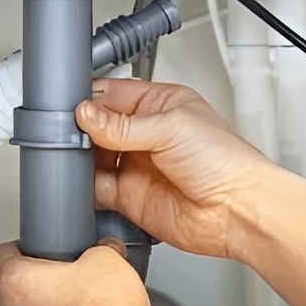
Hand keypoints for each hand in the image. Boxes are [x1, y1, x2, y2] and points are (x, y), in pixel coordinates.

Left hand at [0, 238, 155, 305]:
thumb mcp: (104, 257)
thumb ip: (98, 246)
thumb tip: (105, 248)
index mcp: (16, 281)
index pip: (0, 254)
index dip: (19, 245)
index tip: (35, 244)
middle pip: (10, 287)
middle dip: (33, 277)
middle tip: (59, 269)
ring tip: (74, 297)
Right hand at [77, 79, 273, 259]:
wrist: (237, 210)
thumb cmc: (225, 162)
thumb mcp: (171, 127)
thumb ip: (123, 124)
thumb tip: (86, 114)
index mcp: (159, 105)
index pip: (112, 95)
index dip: (90, 100)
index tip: (71, 108)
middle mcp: (146, 135)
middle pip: (97, 127)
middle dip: (80, 130)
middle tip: (68, 134)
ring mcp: (137, 166)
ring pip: (93, 158)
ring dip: (79, 158)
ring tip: (72, 157)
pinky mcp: (130, 198)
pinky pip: (97, 190)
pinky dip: (84, 188)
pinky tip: (82, 182)